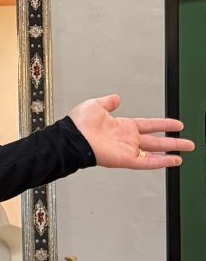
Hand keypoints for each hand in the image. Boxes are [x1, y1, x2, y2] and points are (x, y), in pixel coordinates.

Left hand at [68, 95, 193, 169]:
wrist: (72, 138)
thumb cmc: (79, 124)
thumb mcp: (96, 105)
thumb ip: (108, 102)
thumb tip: (116, 98)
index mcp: (122, 126)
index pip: (149, 125)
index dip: (163, 124)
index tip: (176, 125)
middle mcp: (126, 139)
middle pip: (155, 141)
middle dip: (173, 141)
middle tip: (188, 143)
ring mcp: (127, 150)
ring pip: (154, 153)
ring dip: (170, 152)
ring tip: (185, 153)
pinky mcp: (125, 159)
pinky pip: (146, 162)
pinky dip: (160, 162)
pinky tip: (173, 161)